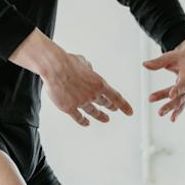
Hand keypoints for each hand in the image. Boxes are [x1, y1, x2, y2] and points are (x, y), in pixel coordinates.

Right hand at [10, 29, 133, 125]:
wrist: (55, 68)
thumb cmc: (67, 62)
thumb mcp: (83, 62)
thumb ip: (88, 68)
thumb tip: (87, 69)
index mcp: (99, 83)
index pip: (116, 97)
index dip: (124, 106)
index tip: (129, 111)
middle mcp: (92, 95)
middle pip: (105, 103)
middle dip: (111, 107)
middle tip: (113, 110)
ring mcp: (81, 102)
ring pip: (93, 112)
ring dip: (99, 116)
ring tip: (104, 119)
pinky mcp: (69, 108)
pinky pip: (78, 117)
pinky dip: (83, 121)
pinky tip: (85, 122)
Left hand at [143, 38, 184, 121]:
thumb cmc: (180, 58)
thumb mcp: (170, 56)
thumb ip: (158, 62)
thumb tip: (144, 64)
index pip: (184, 82)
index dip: (178, 89)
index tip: (171, 95)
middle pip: (180, 95)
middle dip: (170, 103)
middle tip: (160, 111)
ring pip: (180, 101)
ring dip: (170, 108)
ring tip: (160, 113)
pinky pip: (182, 104)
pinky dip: (177, 112)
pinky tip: (171, 119)